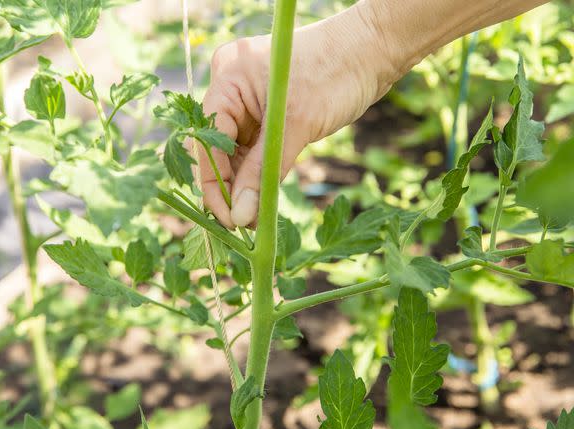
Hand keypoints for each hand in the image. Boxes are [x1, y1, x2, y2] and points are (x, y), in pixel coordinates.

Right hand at [199, 6, 395, 227]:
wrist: (373, 50)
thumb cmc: (336, 73)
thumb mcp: (297, 125)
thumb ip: (264, 172)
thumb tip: (241, 214)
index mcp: (228, 79)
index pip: (208, 139)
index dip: (213, 182)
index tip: (226, 217)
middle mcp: (232, 88)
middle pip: (218, 148)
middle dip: (229, 187)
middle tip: (241, 224)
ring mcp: (250, 101)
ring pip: (237, 152)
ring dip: (245, 185)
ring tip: (253, 219)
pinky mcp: (267, 113)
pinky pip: (255, 148)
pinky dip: (259, 173)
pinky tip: (262, 199)